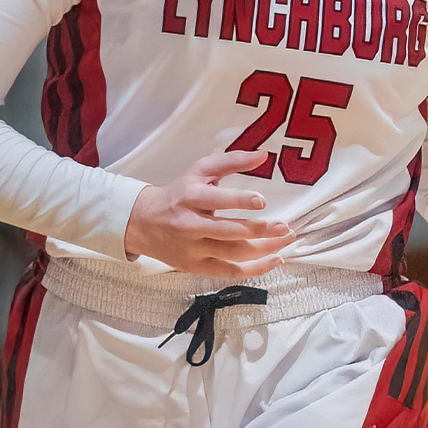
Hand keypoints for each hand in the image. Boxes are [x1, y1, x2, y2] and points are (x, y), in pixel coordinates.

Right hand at [122, 149, 293, 275]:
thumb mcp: (200, 171)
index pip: (216, 200)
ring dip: (264, 250)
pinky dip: (255, 268)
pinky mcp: (196, 266)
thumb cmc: (178, 193)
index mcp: (189, 197)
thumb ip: (231, 161)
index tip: (262, 201)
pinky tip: (275, 259)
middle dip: (259, 230)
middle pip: (228, 231)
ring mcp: (192, 249)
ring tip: (285, 241)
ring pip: (232, 253)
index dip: (239, 201)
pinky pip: (230, 271)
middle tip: (284, 227)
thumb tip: (264, 155)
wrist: (142, 222)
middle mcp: (189, 225)